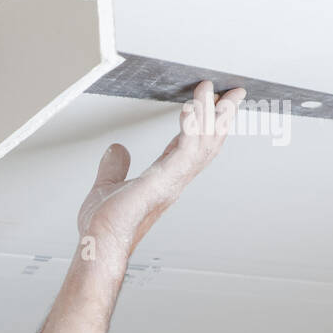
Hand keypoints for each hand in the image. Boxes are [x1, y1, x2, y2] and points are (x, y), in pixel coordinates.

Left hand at [77, 79, 245, 256]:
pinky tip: (191, 108)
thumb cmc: (104, 226)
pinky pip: (186, 149)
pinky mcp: (164, 181)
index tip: (210, 104)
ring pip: (204, 142)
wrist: (98, 243)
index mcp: (164, 179)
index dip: (201, 123)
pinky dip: (191, 127)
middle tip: (234, 92)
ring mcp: (173, 180)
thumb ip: (114, 167)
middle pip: (208, 142)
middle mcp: (175, 179)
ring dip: (210, 114)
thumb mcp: (108, 186)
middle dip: (222, 115)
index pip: (190, 145)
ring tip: (212, 90)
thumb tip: (116, 149)